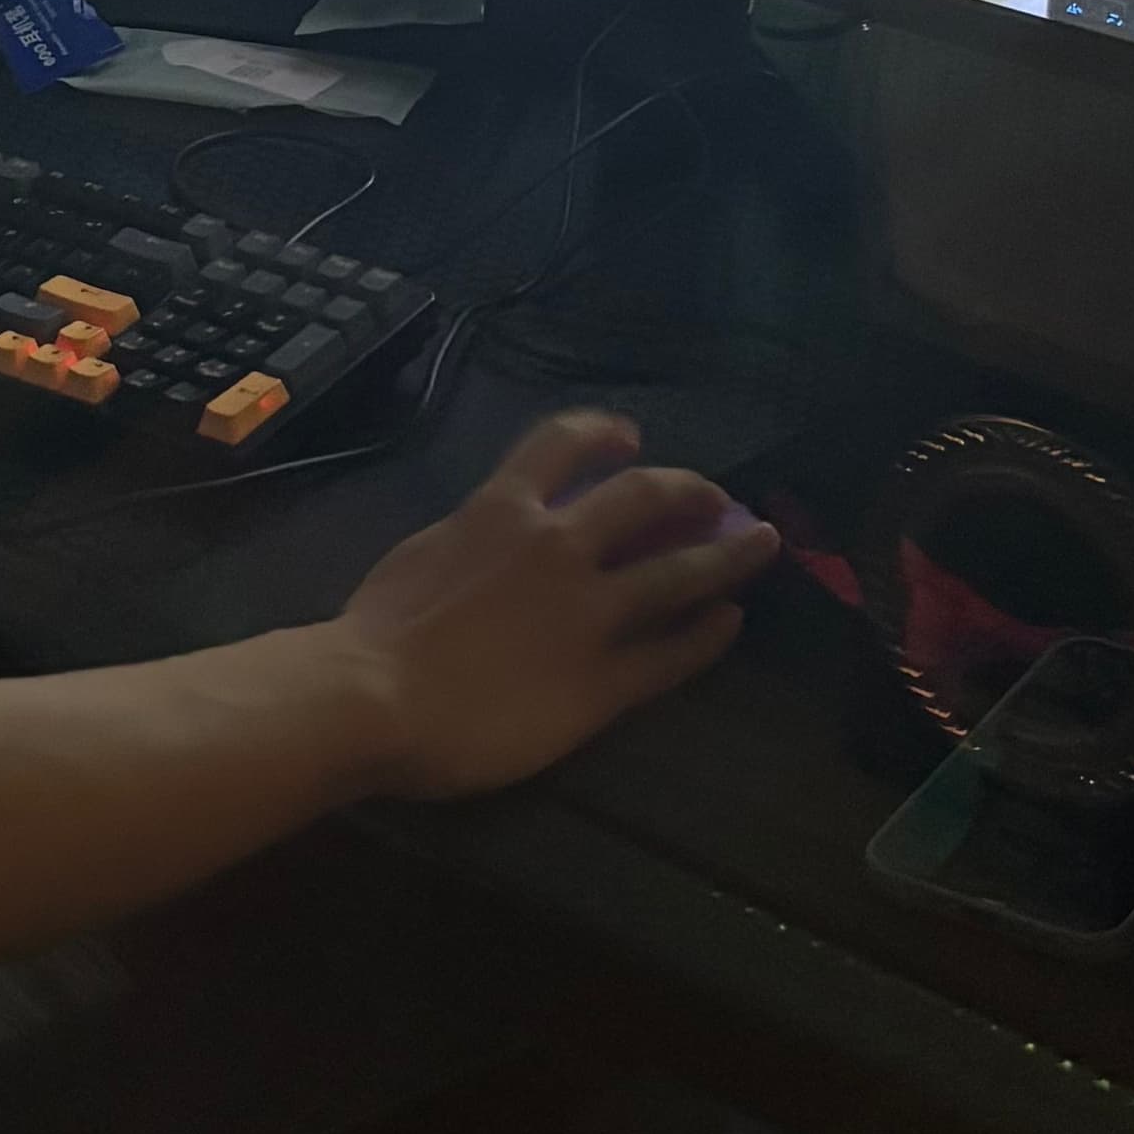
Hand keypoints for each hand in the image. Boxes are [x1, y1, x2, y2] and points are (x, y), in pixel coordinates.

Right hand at [332, 411, 773, 800]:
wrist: (373, 696)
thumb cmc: (376, 631)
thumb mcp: (423, 553)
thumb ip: (469, 537)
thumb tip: (488, 534)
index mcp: (501, 510)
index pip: (563, 445)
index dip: (605, 436)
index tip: (631, 440)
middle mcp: (557, 547)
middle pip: (645, 498)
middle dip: (689, 492)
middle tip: (717, 499)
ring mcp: (588, 613)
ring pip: (680, 571)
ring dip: (728, 554)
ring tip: (760, 545)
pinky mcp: (603, 681)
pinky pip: (671, 653)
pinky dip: (708, 634)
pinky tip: (730, 622)